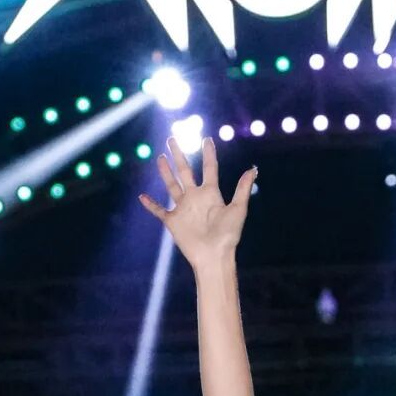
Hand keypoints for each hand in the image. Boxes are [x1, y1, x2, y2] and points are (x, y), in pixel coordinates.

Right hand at [140, 137, 255, 267]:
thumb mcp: (238, 210)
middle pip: (185, 171)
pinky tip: (142, 197)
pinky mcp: (173, 221)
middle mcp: (195, 198)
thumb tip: (253, 169)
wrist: (214, 256)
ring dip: (165, 172)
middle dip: (178, 155)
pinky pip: (159, 210)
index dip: (208, 154)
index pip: (209, 169)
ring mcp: (183, 209)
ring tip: (160, 157)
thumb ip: (242, 189)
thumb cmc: (228, 236)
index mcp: (211, 194)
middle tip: (172, 139)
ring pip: (171, 186)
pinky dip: (151, 205)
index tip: (207, 139)